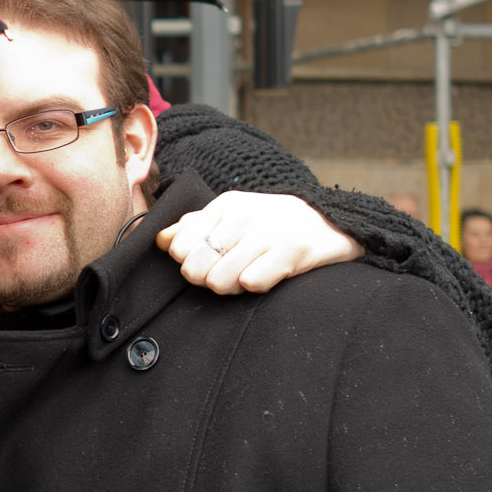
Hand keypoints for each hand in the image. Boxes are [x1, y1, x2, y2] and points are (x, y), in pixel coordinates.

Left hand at [155, 191, 364, 294]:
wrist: (331, 221)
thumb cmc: (272, 222)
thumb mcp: (232, 215)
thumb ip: (194, 225)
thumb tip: (160, 239)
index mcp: (224, 205)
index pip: (178, 247)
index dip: (187, 263)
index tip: (207, 260)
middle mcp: (242, 216)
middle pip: (195, 269)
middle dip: (206, 279)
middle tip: (227, 272)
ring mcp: (267, 233)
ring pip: (220, 281)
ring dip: (232, 286)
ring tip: (248, 274)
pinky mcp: (290, 252)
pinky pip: (252, 283)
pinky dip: (256, 286)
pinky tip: (267, 275)